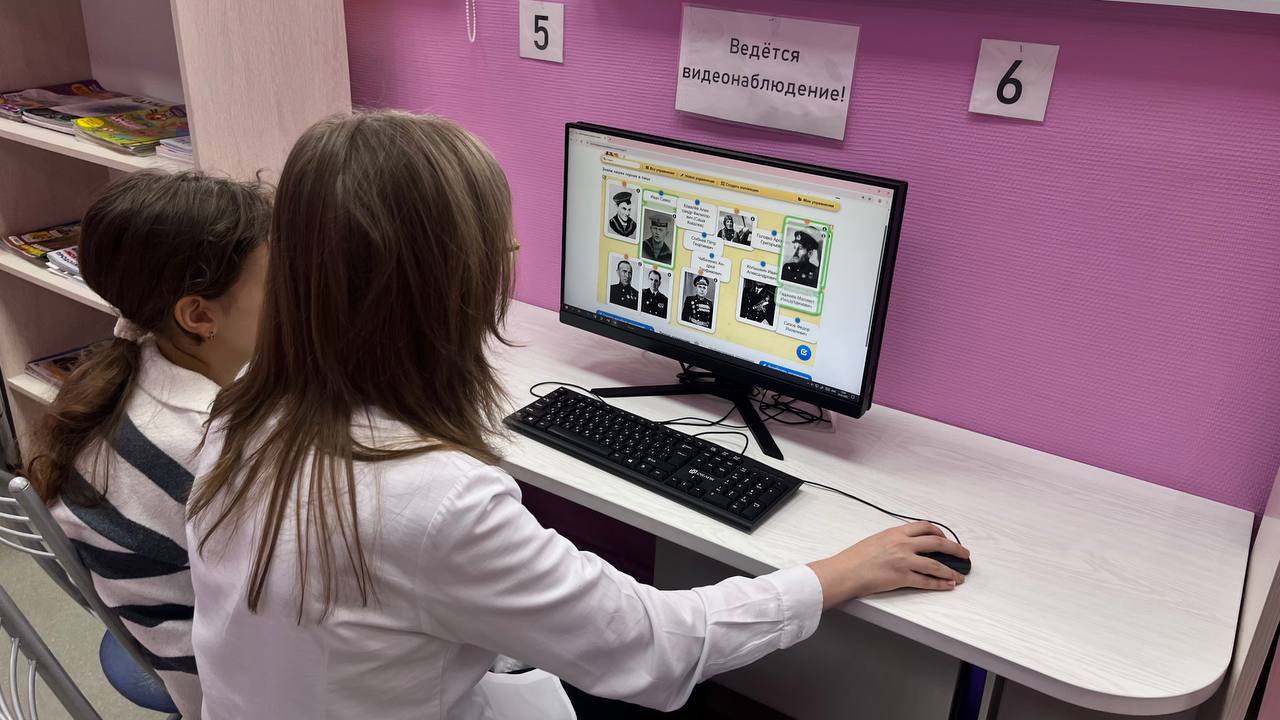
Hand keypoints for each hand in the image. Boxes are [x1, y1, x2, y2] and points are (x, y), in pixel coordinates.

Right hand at [806, 521, 968, 608]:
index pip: (924, 527)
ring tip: (961, 576)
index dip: (940, 532)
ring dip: (951, 571)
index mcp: (895, 532)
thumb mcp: (875, 540)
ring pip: (935, 564)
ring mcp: (903, 561)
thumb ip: (893, 540)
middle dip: (954, 548)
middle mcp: (902, 544)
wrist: (845, 571)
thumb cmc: (855, 557)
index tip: (946, 537)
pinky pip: (926, 581)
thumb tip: (908, 545)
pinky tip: (948, 586)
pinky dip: (940, 584)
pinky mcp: (901, 578)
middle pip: (936, 542)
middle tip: (964, 554)